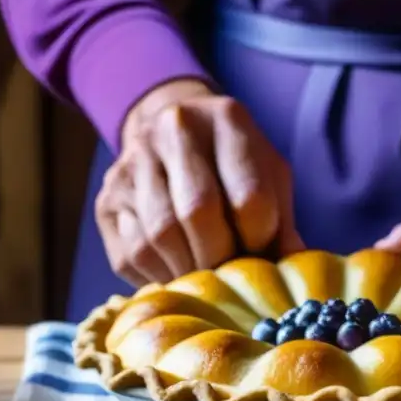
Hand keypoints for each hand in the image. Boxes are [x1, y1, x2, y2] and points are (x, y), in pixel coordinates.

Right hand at [96, 79, 304, 286]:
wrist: (173, 136)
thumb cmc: (234, 166)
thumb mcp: (268, 178)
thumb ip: (282, 220)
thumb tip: (293, 265)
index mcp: (226, 118)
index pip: (249, 196)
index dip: (260, 239)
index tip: (263, 254)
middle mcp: (172, 130)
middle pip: (198, 212)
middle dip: (221, 258)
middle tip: (232, 279)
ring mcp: (131, 162)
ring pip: (160, 236)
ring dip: (189, 271)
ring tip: (207, 281)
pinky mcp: (107, 200)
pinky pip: (132, 254)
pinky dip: (159, 276)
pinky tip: (177, 274)